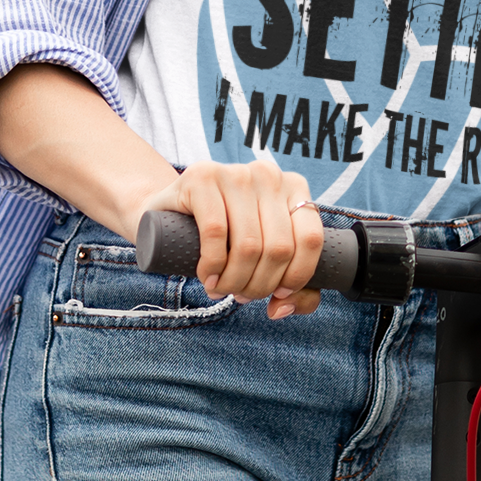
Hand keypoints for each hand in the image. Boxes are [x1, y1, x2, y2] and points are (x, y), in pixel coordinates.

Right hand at [131, 158, 324, 319]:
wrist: (170, 212)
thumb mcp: (263, 258)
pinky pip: (216, 233)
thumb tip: (281, 307)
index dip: (296, 277)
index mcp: (294, 186)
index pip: (310, 240)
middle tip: (241, 295)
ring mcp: (235, 173)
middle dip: (259, 285)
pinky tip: (208, 278)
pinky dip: (212, 266)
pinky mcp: (202, 177)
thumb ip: (293, 289)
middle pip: (278, 248)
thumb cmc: (224, 239)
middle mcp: (268, 174)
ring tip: (221, 290)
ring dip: (234, 282)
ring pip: (248, 245)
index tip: (277, 294)